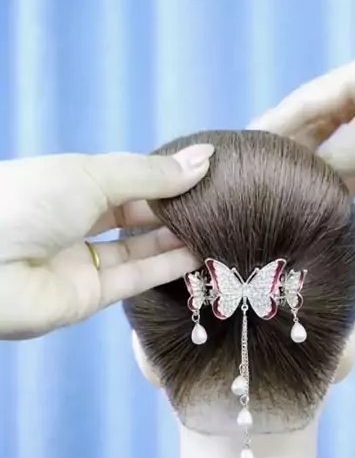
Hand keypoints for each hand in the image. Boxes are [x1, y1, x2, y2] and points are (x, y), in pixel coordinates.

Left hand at [0, 144, 213, 339]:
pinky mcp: (89, 297)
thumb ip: (151, 174)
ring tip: (219, 227)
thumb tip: (204, 160)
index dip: (163, 176)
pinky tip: (200, 253)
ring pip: (138, 249)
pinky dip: (166, 266)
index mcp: (69, 182)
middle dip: (174, 209)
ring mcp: (81, 262)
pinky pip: (134, 278)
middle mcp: (75, 221)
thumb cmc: (31, 201)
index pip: (126, 179)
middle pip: (134, 215)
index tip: (206, 173)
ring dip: (176, 240)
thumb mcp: (92, 174)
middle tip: (219, 202)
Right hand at [250, 40, 354, 197]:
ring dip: (317, 174)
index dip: (275, 121)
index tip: (243, 145)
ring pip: (342, 155)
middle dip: (293, 150)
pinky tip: (321, 204)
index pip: (308, 99)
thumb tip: (310, 173)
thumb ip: (337, 152)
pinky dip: (344, 190)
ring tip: (281, 197)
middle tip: (258, 179)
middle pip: (323, 127)